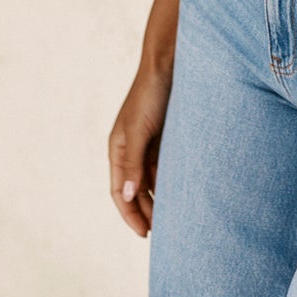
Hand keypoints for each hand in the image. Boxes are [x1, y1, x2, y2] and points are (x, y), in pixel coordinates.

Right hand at [108, 59, 173, 236]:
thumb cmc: (151, 94)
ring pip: (150, 181)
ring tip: (172, 219)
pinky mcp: (164, 137)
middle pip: (134, 190)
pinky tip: (179, 193)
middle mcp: (130, 149)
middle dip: (144, 212)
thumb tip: (127, 196)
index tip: (144, 234)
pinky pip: (163, 167)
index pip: (118, 191)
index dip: (129, 214)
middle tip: (162, 232)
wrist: (170, 63)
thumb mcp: (139, 130)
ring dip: (157, 199)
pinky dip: (168, 182)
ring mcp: (147, 144)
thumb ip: (133, 163)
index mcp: (117, 148)